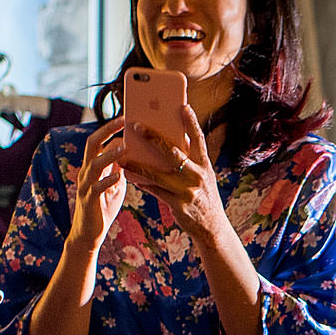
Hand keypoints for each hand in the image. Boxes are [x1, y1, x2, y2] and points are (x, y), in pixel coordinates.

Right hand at [65, 120, 131, 252]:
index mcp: (92, 166)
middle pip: (92, 144)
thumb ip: (118, 168)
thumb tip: (128, 151)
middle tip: (123, 120)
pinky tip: (119, 175)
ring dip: (109, 154)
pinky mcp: (89, 201)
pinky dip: (108, 180)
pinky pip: (97, 187)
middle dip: (106, 130)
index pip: (99, 140)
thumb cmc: (102, 207)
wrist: (88, 234)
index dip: (110, 128)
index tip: (126, 117)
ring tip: (124, 147)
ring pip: (94, 164)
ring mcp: (86, 185)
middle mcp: (86, 172)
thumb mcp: (114, 184)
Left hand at [123, 100, 228, 240]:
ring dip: (139, 163)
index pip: (198, 139)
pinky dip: (142, 182)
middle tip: (136, 126)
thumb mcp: (202, 176)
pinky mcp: (179, 205)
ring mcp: (189, 191)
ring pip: (159, 173)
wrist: (212, 228)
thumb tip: (175, 139)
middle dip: (154, 138)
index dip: (191, 122)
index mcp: (205, 165)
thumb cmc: (203, 197)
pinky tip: (129, 175)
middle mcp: (199, 176)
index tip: (183, 106)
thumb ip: (190, 159)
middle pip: (174, 152)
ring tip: (123, 155)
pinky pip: (156, 191)